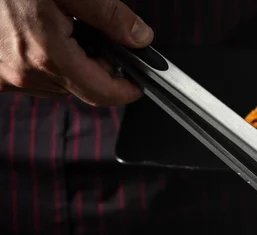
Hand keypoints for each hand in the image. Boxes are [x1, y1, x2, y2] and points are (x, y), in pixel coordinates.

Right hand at [0, 0, 153, 105]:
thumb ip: (109, 15)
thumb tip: (140, 39)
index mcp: (48, 54)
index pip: (100, 92)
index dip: (125, 91)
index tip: (138, 84)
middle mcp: (25, 73)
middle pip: (82, 89)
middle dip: (99, 70)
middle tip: (100, 40)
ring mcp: (7, 76)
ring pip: (59, 85)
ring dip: (73, 67)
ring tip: (67, 32)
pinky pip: (35, 79)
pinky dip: (49, 65)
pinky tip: (44, 38)